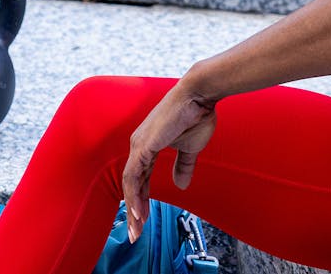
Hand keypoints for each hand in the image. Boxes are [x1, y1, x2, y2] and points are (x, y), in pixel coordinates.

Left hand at [121, 81, 218, 242]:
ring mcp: (139, 145)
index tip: (144, 221)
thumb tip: (180, 186)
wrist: (199, 95)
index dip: (141, 201)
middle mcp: (139, 146)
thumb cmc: (196, 116)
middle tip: (135, 234)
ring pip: (130, 184)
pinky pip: (135, 177)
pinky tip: (139, 212)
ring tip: (137, 229)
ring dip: (133, 209)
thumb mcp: (190, 148)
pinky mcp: (143, 146)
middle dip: (134, 211)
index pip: (140, 180)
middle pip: (132, 185)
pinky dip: (135, 196)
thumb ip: (183, 166)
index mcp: (147, 146)